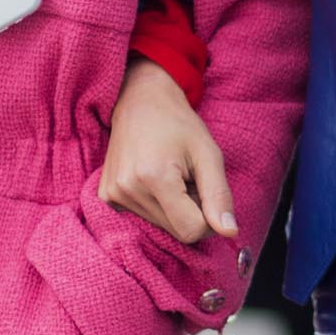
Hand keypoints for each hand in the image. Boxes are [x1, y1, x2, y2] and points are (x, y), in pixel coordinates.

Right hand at [101, 58, 236, 243]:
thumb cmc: (179, 125)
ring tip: (169, 176)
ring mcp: (112, 194)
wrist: (140, 101)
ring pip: (159, 227)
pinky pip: (140, 219)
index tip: (206, 193)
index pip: (191, 231)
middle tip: (187, 180)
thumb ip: (219, 195)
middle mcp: (128, 189)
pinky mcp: (105, 196)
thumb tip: (230, 233)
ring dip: (172, 209)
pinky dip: (154, 206)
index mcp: (155, 177)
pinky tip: (152, 180)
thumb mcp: (208, 154)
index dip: (208, 219)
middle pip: (174, 231)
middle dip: (189, 212)